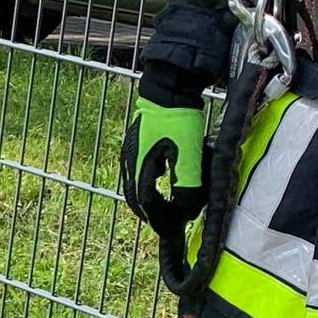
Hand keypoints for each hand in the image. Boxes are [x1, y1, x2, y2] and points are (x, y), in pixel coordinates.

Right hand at [120, 97, 207, 245]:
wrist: (169, 88)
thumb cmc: (179, 121)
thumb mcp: (188, 156)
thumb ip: (187, 187)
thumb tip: (186, 212)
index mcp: (139, 167)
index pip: (145, 204)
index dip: (159, 219)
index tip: (172, 229)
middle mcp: (129, 162)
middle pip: (136, 198)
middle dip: (152, 214)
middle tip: (168, 225)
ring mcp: (130, 151)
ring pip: (136, 185)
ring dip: (150, 200)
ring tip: (167, 208)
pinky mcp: (137, 143)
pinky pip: (139, 172)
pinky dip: (149, 185)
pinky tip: (162, 180)